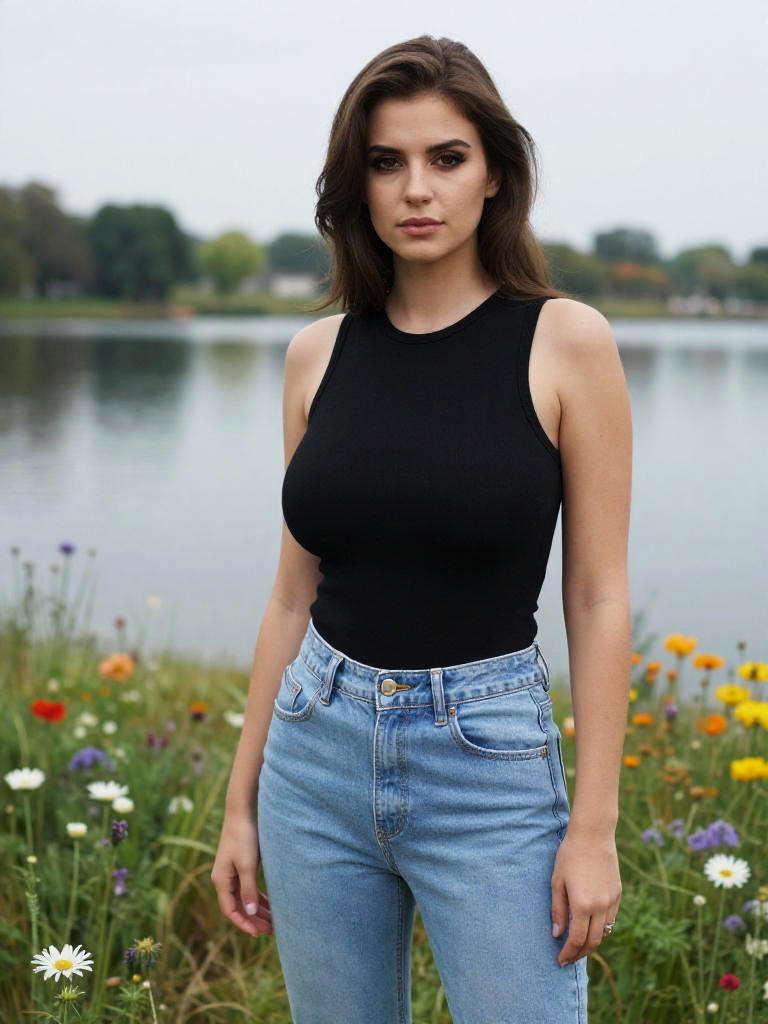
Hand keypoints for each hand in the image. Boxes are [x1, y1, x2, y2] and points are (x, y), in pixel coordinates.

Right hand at [211, 811, 272, 937]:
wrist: (243, 811)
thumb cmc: (244, 837)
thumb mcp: (248, 865)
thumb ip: (248, 890)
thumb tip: (251, 914)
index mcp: (221, 880)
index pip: (230, 910)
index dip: (244, 924)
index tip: (258, 934)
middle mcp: (225, 879)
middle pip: (238, 906)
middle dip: (254, 919)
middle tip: (271, 931)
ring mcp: (233, 872)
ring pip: (245, 898)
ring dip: (258, 910)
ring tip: (274, 921)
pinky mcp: (242, 865)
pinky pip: (249, 887)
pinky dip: (260, 897)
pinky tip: (272, 904)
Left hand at [551, 828, 620, 966]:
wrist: (593, 835)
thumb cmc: (569, 855)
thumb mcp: (557, 881)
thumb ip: (557, 910)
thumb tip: (557, 934)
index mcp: (582, 905)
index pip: (577, 940)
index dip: (568, 953)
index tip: (560, 960)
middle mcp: (600, 907)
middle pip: (593, 942)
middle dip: (580, 953)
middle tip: (569, 958)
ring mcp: (611, 901)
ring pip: (605, 932)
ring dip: (592, 942)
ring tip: (579, 945)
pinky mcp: (618, 894)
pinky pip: (611, 919)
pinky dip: (601, 928)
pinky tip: (591, 926)